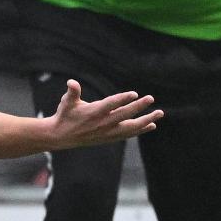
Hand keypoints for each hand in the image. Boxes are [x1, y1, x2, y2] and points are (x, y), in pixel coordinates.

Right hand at [46, 79, 162, 149]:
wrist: (61, 136)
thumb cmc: (65, 115)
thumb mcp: (66, 102)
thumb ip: (72, 92)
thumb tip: (71, 82)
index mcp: (93, 112)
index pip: (110, 104)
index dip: (122, 99)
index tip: (134, 94)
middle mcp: (102, 123)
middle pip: (124, 114)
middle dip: (138, 107)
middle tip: (150, 98)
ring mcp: (107, 132)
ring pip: (131, 126)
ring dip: (146, 120)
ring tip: (159, 113)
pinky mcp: (110, 138)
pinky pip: (129, 134)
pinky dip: (140, 130)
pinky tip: (151, 125)